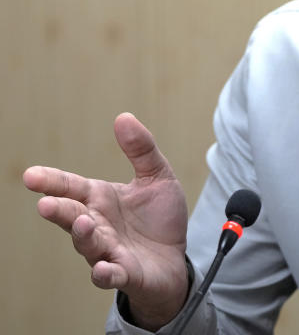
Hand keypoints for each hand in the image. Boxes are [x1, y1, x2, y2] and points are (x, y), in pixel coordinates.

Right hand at [23, 112, 189, 329]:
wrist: (174, 259)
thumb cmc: (159, 219)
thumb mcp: (157, 177)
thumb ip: (141, 149)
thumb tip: (123, 117)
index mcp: (99, 199)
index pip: (70, 187)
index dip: (51, 181)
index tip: (31, 176)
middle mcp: (97, 225)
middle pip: (71, 217)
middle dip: (58, 211)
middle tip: (46, 204)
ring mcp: (107, 251)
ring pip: (88, 245)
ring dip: (83, 236)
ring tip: (84, 223)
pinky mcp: (124, 274)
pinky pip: (110, 276)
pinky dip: (105, 274)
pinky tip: (103, 268)